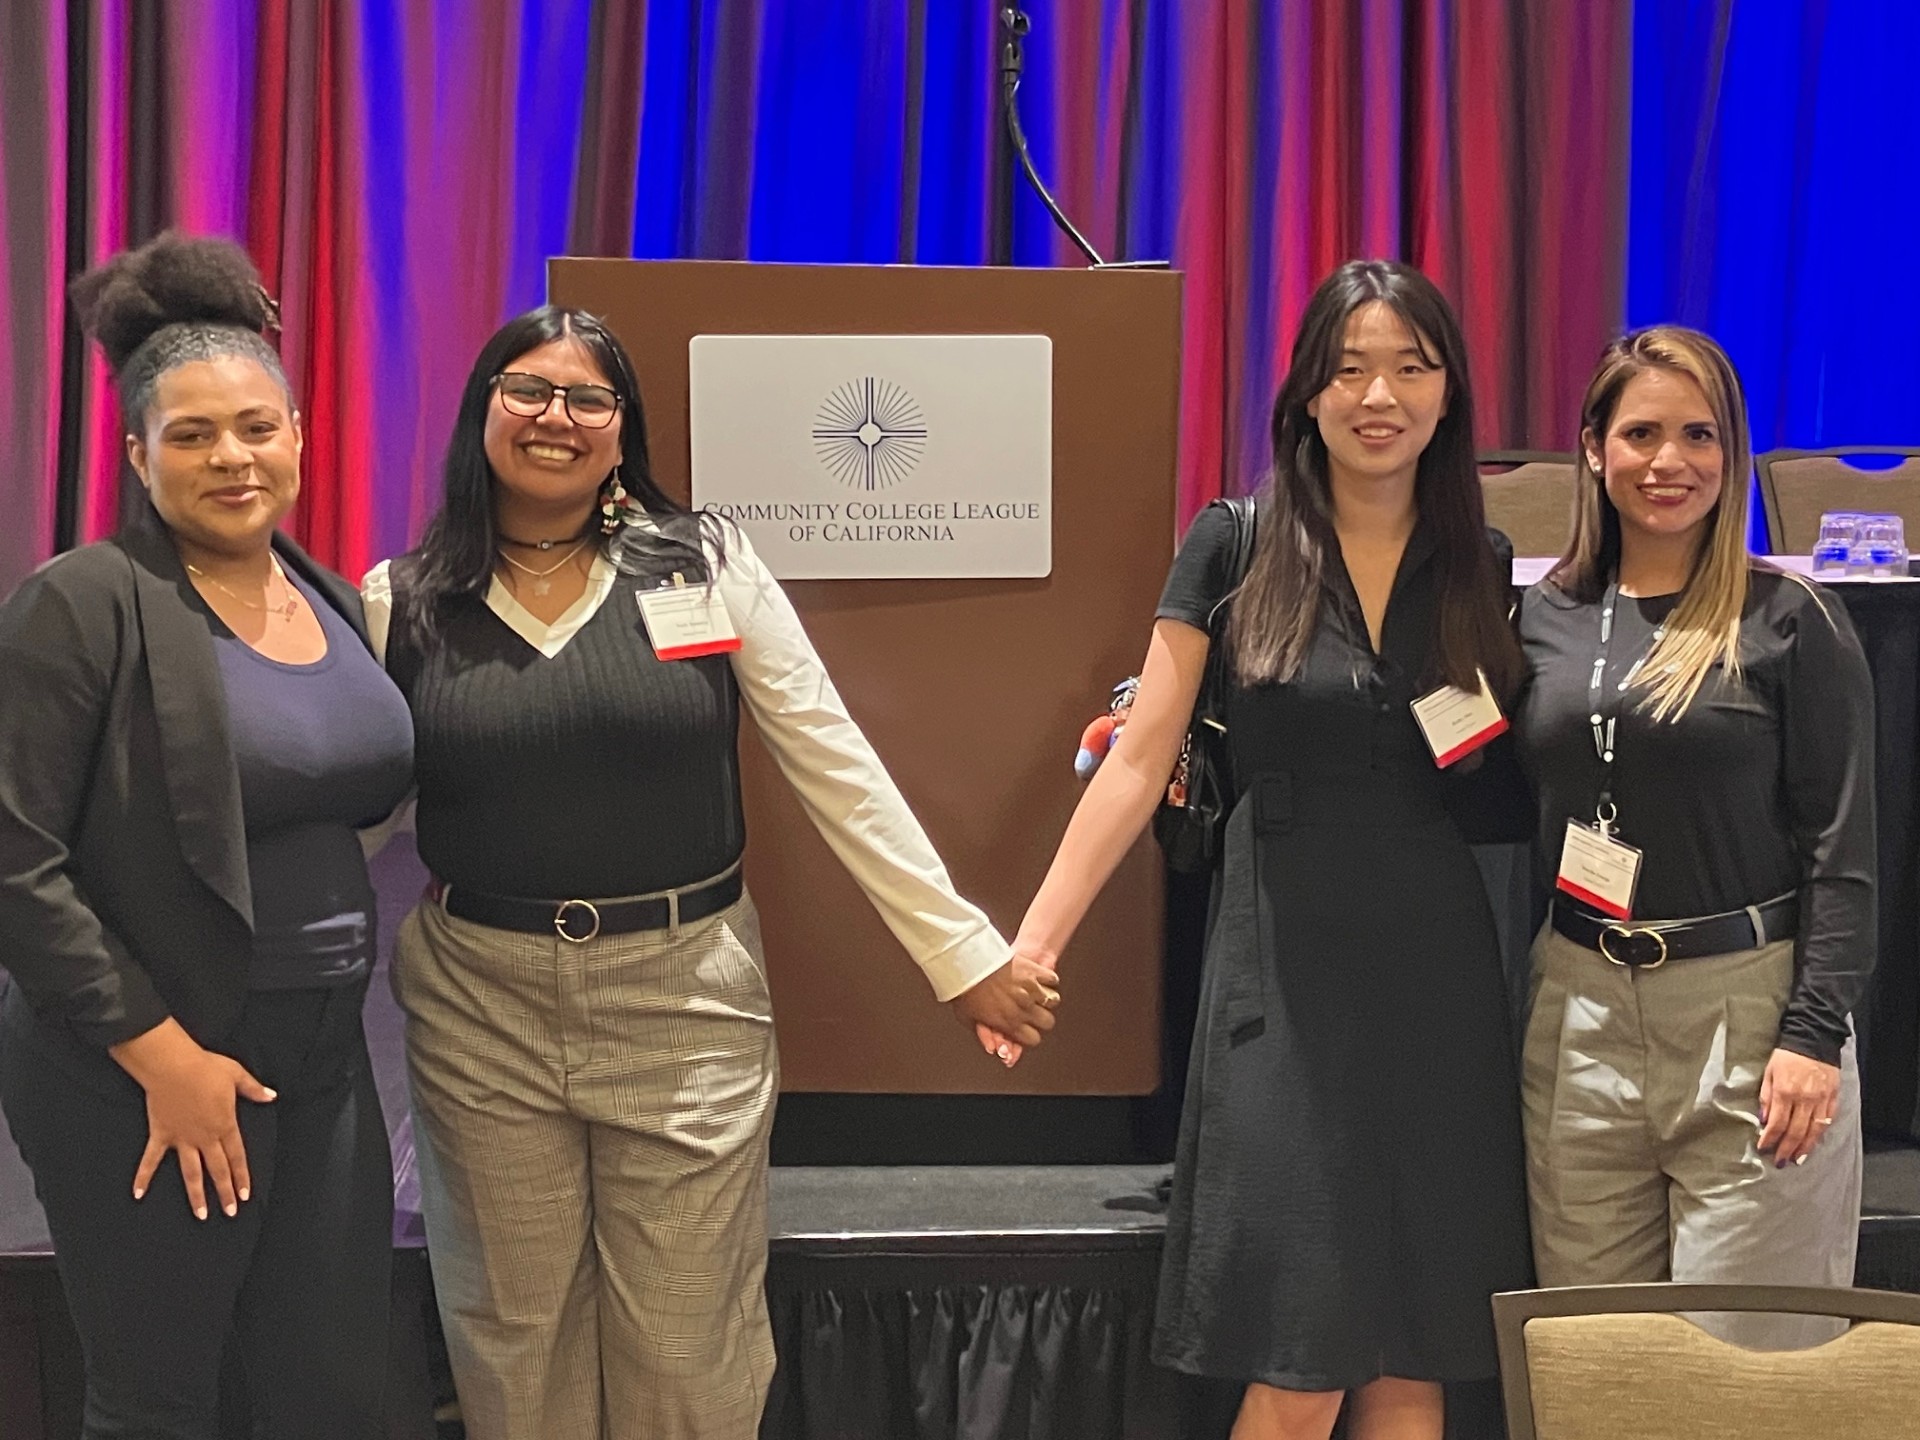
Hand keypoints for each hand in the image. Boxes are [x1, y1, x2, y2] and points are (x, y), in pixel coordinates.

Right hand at [110, 1020, 275, 1218]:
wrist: (173, 1066)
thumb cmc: (206, 1068)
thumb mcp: (237, 1075)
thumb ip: (254, 1089)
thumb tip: (272, 1095)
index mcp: (225, 1125)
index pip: (237, 1157)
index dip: (241, 1177)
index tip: (245, 1196)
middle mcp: (204, 1138)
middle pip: (217, 1170)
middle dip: (225, 1192)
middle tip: (230, 1212)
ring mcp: (181, 1139)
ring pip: (191, 1173)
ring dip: (196, 1195)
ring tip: (201, 1215)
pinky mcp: (161, 1135)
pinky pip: (151, 1160)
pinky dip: (143, 1177)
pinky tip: (138, 1194)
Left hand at [976, 945, 1065, 1065]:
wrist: (967, 960)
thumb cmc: (965, 987)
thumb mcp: (968, 1018)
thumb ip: (985, 1035)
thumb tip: (993, 1049)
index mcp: (1009, 1023)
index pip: (1033, 1039)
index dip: (1029, 1035)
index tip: (1025, 1029)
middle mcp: (1023, 1008)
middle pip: (1048, 1022)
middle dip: (1041, 1018)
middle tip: (1033, 1012)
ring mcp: (1030, 989)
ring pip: (1053, 1001)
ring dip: (1045, 998)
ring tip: (1036, 994)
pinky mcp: (1034, 971)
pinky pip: (1053, 979)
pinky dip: (1048, 980)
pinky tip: (1039, 980)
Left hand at [1758, 1047, 1840, 1167]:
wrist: (1814, 1039)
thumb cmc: (1786, 1056)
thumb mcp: (1769, 1073)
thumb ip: (1766, 1097)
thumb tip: (1764, 1121)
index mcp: (1785, 1092)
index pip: (1777, 1123)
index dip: (1770, 1139)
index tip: (1763, 1149)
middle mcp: (1804, 1099)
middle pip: (1795, 1132)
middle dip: (1786, 1149)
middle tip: (1780, 1162)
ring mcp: (1821, 1100)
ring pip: (1813, 1131)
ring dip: (1804, 1148)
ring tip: (1796, 1159)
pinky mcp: (1833, 1099)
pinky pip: (1827, 1122)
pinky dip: (1819, 1135)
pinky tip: (1812, 1143)